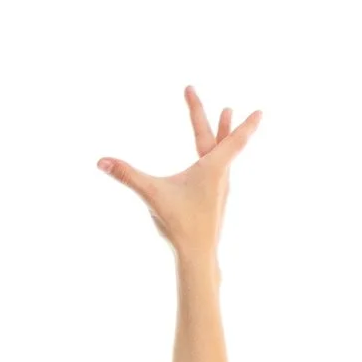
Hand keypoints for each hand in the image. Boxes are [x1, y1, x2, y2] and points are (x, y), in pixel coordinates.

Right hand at [97, 84, 262, 256]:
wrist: (197, 256)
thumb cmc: (180, 225)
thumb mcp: (151, 195)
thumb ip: (127, 175)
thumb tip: (101, 161)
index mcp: (212, 169)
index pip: (233, 140)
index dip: (245, 124)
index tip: (260, 111)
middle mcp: (220, 177)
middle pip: (223, 141)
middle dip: (221, 120)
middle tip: (228, 105)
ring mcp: (219, 189)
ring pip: (222, 154)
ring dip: (223, 134)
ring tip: (226, 116)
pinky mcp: (214, 199)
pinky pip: (218, 169)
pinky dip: (217, 154)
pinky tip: (211, 160)